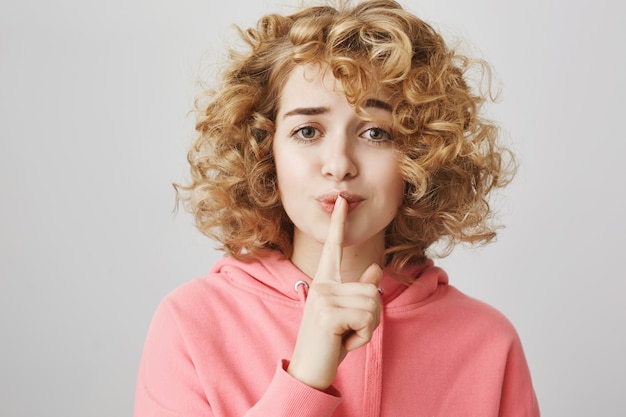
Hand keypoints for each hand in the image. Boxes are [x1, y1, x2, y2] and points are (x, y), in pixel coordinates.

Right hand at [287, 196, 382, 389]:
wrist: (308, 372)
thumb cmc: (328, 343)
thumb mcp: (346, 316)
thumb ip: (359, 291)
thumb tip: (375, 270)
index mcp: (324, 283)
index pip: (332, 249)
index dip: (337, 225)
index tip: (341, 202)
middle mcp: (321, 286)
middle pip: (371, 289)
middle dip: (371, 317)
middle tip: (349, 332)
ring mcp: (323, 298)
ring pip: (372, 303)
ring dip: (368, 328)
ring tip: (345, 337)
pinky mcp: (328, 314)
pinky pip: (367, 319)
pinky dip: (363, 337)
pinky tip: (343, 344)